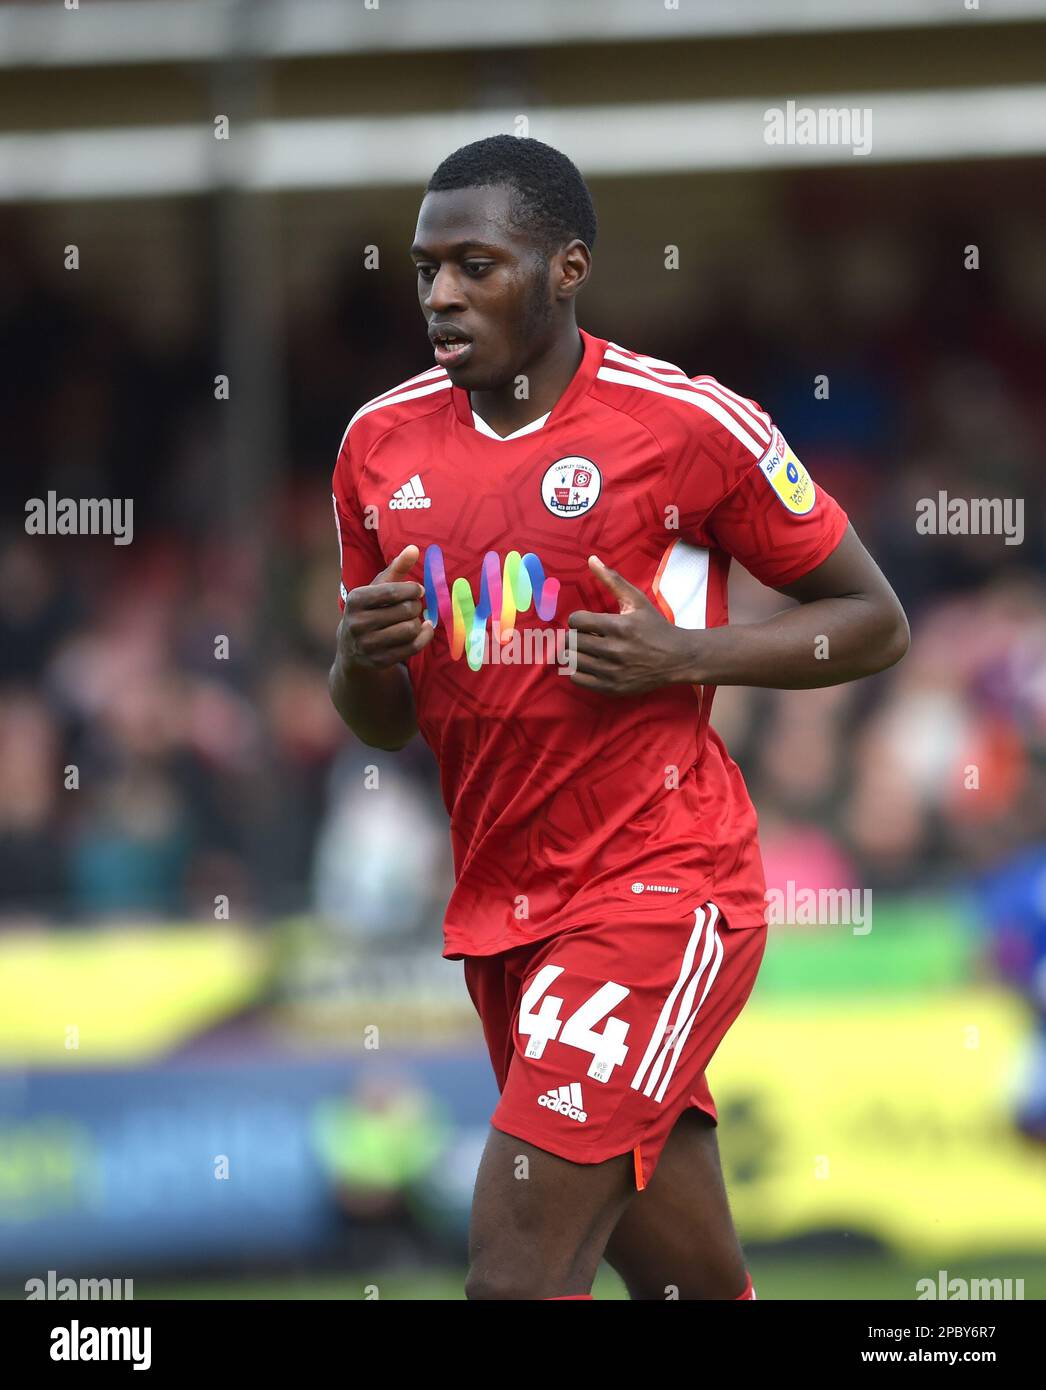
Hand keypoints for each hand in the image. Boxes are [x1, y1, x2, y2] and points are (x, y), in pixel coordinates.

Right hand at [337, 545, 434, 670]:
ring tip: (413, 618)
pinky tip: (423, 629)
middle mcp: (357, 624)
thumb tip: (414, 548)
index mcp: (355, 600)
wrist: (351, 649)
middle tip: (415, 605)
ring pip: (410, 630)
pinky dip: (424, 637)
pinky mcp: (379, 661)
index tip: (418, 590)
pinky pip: (412, 648)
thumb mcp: (377, 588)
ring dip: (418, 622)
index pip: (393, 592)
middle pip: (405, 611)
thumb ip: (396, 568)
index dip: (412, 589)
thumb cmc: (369, 610)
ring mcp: (367, 645)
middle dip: (416, 606)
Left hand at [566, 556, 694, 695]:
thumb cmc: (655, 627)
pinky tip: (590, 664)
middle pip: (571, 641)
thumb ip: (612, 580)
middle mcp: (614, 650)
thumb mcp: (637, 600)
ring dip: (576, 653)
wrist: (677, 658)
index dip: (578, 619)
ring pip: (572, 660)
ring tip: (588, 649)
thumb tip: (591, 559)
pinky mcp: (612, 688)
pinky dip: (578, 671)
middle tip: (585, 636)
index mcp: (619, 626)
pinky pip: (577, 679)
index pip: (576, 621)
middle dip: (575, 636)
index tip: (586, 622)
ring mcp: (612, 672)